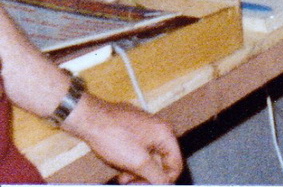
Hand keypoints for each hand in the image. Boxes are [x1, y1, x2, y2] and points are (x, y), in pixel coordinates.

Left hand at [63, 95, 182, 183]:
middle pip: (161, 161)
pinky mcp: (133, 129)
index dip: (165, 180)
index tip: (150, 186)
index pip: (176, 164)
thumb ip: (155, 175)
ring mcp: (145, 128)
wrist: (90, 119)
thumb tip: (165, 183)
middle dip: (147, 176)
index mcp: (165, 134)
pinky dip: (130, 161)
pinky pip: (138, 150)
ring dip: (137, 170)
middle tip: (133, 183)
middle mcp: (159, 130)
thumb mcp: (137, 162)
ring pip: (148, 157)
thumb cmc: (113, 135)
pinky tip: (119, 166)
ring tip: (123, 176)